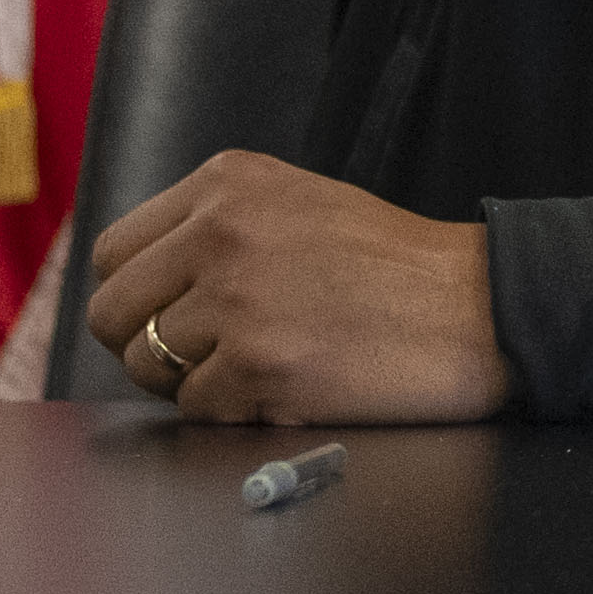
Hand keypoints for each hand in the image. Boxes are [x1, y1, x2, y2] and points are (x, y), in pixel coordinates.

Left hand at [82, 151, 511, 426]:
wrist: (480, 307)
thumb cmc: (397, 266)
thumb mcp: (299, 204)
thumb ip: (218, 227)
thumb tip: (139, 283)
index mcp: (228, 184)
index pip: (114, 252)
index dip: (136, 296)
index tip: (169, 315)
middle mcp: (221, 232)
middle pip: (111, 312)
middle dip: (146, 345)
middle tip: (202, 356)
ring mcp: (237, 300)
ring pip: (147, 366)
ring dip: (192, 381)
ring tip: (256, 368)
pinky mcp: (259, 365)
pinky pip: (198, 407)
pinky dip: (236, 409)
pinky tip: (289, 386)